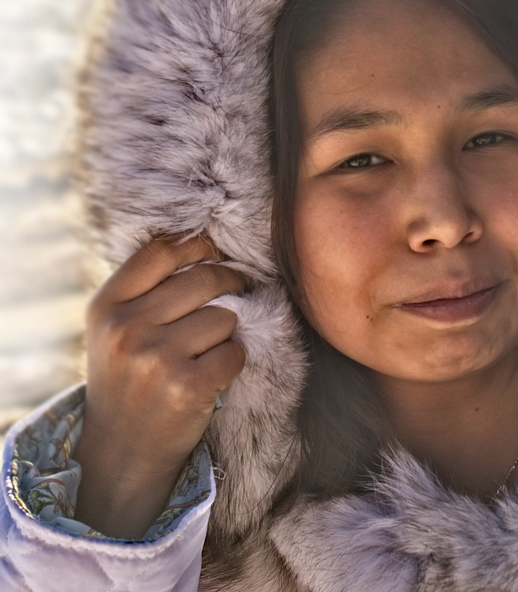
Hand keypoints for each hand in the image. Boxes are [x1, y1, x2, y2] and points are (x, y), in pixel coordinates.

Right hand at [73, 235, 246, 538]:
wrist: (121, 450)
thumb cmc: (127, 378)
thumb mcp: (115, 328)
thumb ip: (147, 288)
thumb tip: (207, 243)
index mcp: (106, 306)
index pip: (162, 251)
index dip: (199, 246)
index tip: (216, 253)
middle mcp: (127, 328)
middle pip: (205, 279)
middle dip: (230, 285)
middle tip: (235, 295)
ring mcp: (157, 358)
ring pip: (224, 316)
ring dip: (227, 332)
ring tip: (205, 350)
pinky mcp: (188, 386)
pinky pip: (235, 351)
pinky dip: (233, 361)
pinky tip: (212, 374)